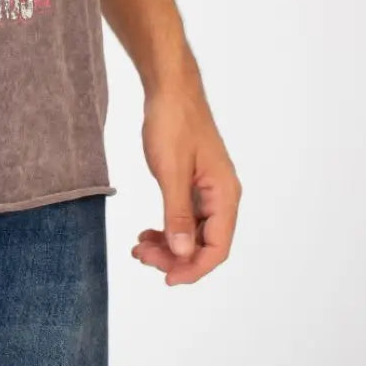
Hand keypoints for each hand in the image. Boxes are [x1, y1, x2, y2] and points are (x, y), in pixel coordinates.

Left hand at [133, 79, 241, 285]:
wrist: (169, 87)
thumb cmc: (173, 122)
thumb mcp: (170, 170)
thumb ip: (176, 214)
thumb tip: (182, 254)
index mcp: (225, 195)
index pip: (217, 248)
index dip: (193, 268)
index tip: (165, 278)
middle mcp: (222, 196)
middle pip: (205, 244)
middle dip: (175, 257)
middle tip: (141, 255)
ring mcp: (208, 190)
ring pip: (193, 232)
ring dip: (169, 245)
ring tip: (140, 247)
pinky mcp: (194, 183)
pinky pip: (185, 217)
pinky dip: (167, 228)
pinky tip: (147, 233)